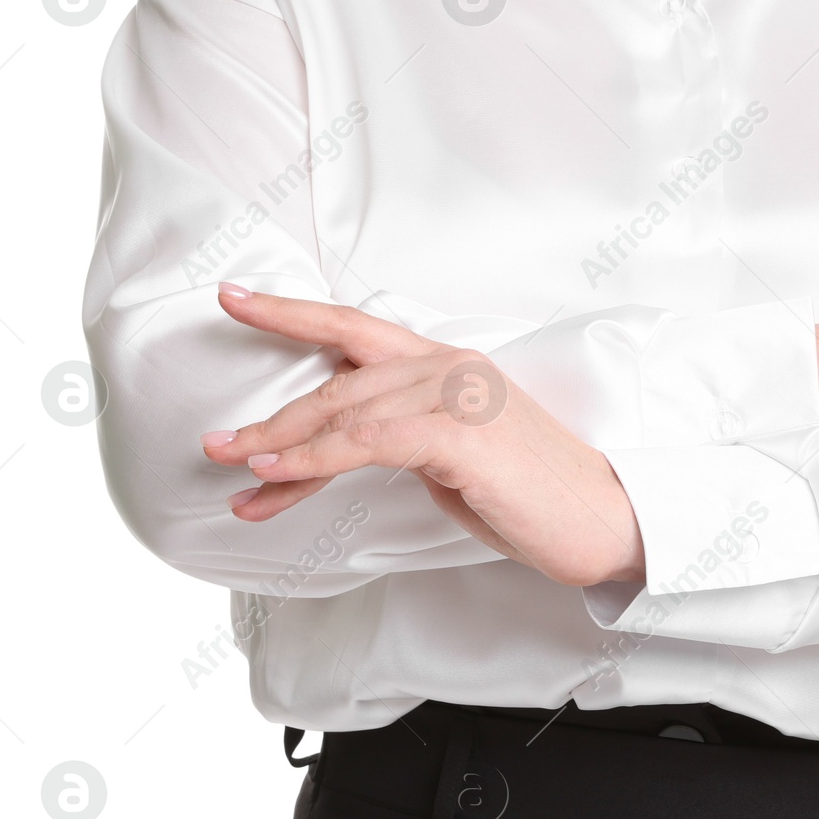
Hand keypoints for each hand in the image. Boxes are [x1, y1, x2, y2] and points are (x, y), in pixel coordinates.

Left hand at [201, 286, 645, 588]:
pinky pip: (370, 441)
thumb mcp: (453, 458)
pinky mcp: (463, 437)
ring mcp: (460, 396)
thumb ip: (400, 436)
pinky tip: (277, 475)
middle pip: (338, 378)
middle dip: (270, 414)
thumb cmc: (532, 496)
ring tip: (231, 466)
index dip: (291, 311)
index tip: (234, 296)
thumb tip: (337, 449)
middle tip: (214, 444)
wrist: (605, 521)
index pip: (356, 327)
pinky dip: (316, 458)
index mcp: (449, 364)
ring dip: (280, 442)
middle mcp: (451, 367)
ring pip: (346, 409)